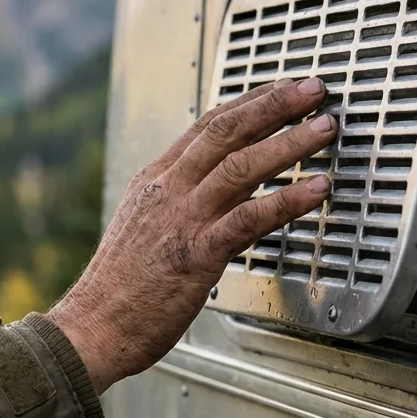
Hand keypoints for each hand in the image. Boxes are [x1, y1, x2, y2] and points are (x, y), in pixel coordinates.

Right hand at [49, 77, 334, 392]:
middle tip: (313, 89)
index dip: (250, 102)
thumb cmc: (119, 289)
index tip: (282, 88)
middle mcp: (169, 190)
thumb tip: (216, 188)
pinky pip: (249, 218)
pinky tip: (317, 189)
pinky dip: (287, 200)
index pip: (207, 125)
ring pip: (241, 166)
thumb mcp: (143, 227)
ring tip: (325, 129)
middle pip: (226, 130)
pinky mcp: (196, 254)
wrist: (91, 328)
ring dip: (289, 143)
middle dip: (274, 104)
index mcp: (155, 180)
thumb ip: (178, 202)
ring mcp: (182, 220)